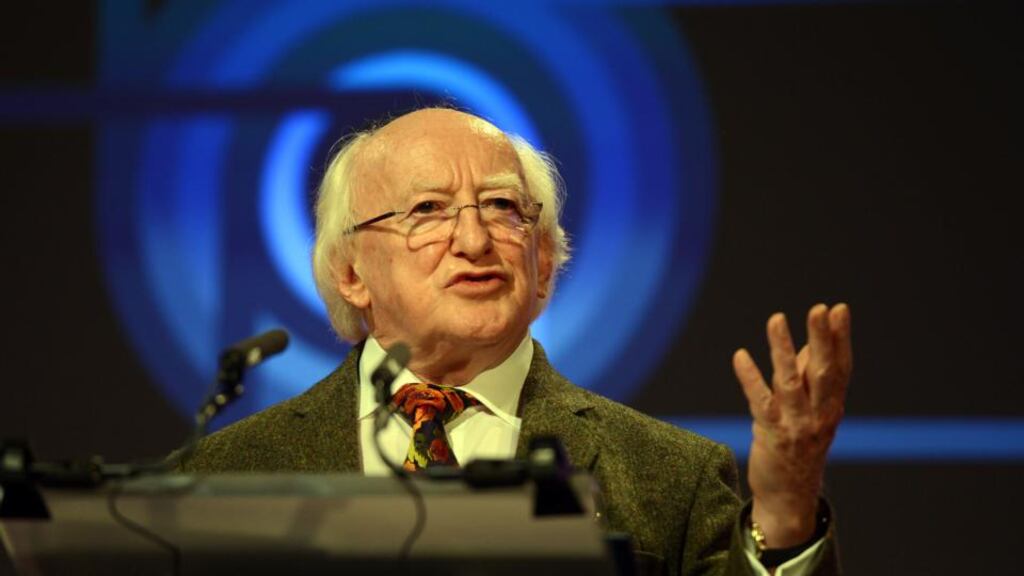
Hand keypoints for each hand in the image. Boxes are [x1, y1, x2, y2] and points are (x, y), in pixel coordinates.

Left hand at [732, 303, 851, 546]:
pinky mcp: (771, 435)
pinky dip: (749, 378)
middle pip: (822, 372)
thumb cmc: (800, 447)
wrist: (789, 499)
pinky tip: (740, 355)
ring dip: (782, 350)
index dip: (840, 338)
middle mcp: (819, 415)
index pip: (841, 367)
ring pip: (789, 383)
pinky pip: (759, 402)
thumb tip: (809, 343)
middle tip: (819, 308)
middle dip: (821, 338)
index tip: (839, 308)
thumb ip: (809, 379)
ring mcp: (796, 426)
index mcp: (832, 407)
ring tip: (776, 319)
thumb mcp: (813, 413)